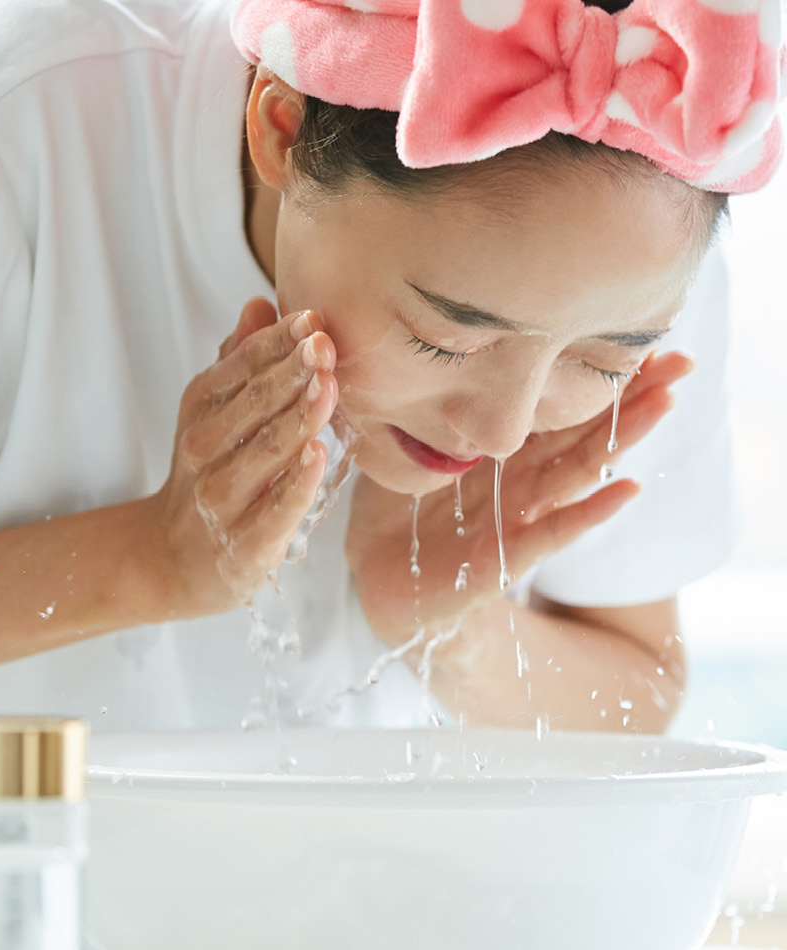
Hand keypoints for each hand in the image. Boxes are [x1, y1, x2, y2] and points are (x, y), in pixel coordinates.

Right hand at [149, 298, 337, 616]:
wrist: (173, 557)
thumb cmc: (208, 471)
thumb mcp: (212, 411)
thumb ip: (238, 360)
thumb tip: (260, 303)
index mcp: (200, 407)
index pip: (240, 366)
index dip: (277, 342)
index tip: (313, 318)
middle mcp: (205, 448)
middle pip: (254, 404)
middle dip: (292, 372)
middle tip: (326, 344)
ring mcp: (223, 497)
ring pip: (264, 451)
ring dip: (298, 418)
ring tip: (329, 387)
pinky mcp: (245, 542)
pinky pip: (275, 509)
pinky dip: (296, 483)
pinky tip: (317, 455)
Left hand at [347, 352, 692, 645]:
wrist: (379, 576)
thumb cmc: (395, 505)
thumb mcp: (407, 442)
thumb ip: (428, 403)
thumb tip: (425, 338)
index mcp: (503, 450)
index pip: (559, 406)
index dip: (596, 374)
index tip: (638, 333)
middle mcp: (521, 479)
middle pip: (585, 431)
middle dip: (632, 396)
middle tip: (680, 358)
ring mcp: (520, 516)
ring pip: (581, 471)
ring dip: (624, 437)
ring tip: (667, 401)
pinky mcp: (506, 556)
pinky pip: (553, 531)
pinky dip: (591, 511)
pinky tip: (627, 486)